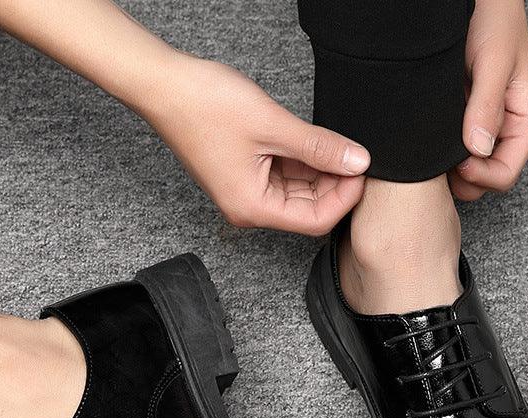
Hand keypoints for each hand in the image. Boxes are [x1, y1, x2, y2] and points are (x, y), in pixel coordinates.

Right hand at [149, 54, 370, 235]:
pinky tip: (317, 143)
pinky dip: (303, 162)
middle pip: (307, 209)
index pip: (314, 221)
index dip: (344, 199)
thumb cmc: (205, 106)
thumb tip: (358, 161)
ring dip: (321, 172)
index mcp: (253, 207)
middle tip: (357, 156)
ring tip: (338, 145)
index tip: (362, 172)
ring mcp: (246, 191)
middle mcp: (249, 207)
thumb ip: (319, 147)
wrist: (165, 86)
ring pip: (298, 192)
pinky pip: (283, 176)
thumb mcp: (274, 126)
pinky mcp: (245, 173)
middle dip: (335, 185)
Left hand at [449, 0, 527, 200]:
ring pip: (467, 171)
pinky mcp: (465, 124)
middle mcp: (508, 132)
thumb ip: (486, 105)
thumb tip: (478, 149)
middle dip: (462, 177)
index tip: (456, 162)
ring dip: (448, 166)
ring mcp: (486, 131)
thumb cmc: (494, 20)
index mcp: (527, 122)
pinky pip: (453, 152)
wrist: (475, 1)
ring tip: (433, 142)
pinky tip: (429, 136)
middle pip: (485, 181)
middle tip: (439, 156)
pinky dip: (440, 152)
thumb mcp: (493, 60)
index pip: (505, 175)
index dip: (479, 176)